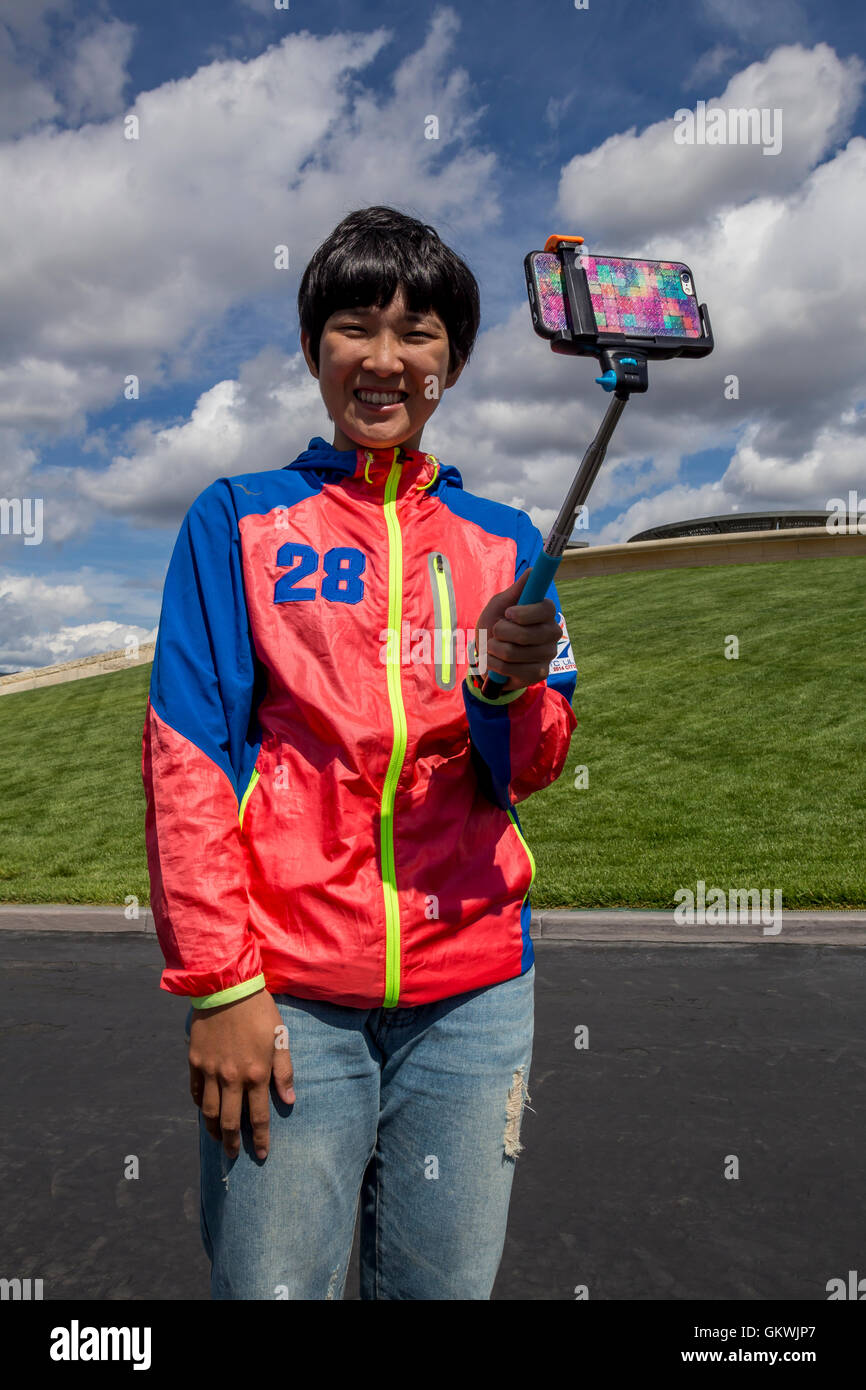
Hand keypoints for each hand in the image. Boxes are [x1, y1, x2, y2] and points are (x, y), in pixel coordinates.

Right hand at [188, 988, 294, 1160]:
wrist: (227, 988)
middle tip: (234, 1156)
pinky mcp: (195, 1061)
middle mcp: (232, 1078)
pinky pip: (195, 1092)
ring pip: (209, 1112)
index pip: (259, 1117)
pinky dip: (199, 1106)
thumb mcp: (280, 1038)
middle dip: (233, 1143)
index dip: (261, 1139)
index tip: (262, 1155)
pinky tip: (204, 1112)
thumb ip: (284, 1071)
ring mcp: (210, 1071)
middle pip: (231, 1121)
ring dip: (214, 1129)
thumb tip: (289, 1100)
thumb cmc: (259, 1011)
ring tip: (219, 1139)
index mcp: (257, 1074)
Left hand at [474, 568, 562, 693]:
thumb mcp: (500, 605)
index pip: (546, 609)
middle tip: (496, 632)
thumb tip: (532, 570)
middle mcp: (553, 633)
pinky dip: (494, 664)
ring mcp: (548, 655)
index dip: (525, 613)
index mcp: (546, 613)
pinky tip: (496, 662)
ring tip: (493, 647)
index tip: (508, 613)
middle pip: (526, 634)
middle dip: (501, 633)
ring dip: (493, 649)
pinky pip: (510, 669)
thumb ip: (517, 590)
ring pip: (513, 652)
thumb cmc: (495, 626)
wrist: (487, 656)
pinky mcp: (539, 674)